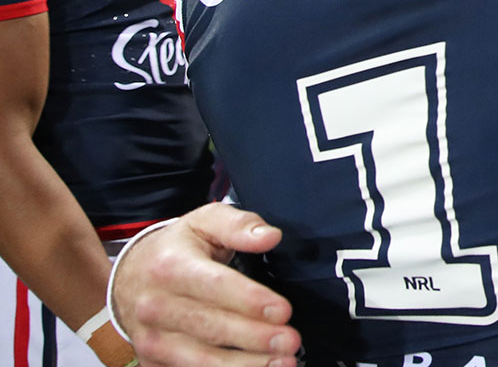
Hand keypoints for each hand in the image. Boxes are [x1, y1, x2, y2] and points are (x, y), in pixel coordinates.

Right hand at [111, 203, 300, 366]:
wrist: (128, 277)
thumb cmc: (176, 249)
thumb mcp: (204, 222)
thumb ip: (238, 225)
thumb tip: (270, 236)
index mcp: (169, 266)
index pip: (214, 286)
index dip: (249, 300)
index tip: (283, 310)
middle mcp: (155, 306)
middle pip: (210, 327)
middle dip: (254, 337)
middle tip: (291, 341)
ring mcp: (151, 338)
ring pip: (200, 359)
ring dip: (244, 365)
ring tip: (282, 362)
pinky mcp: (153, 361)